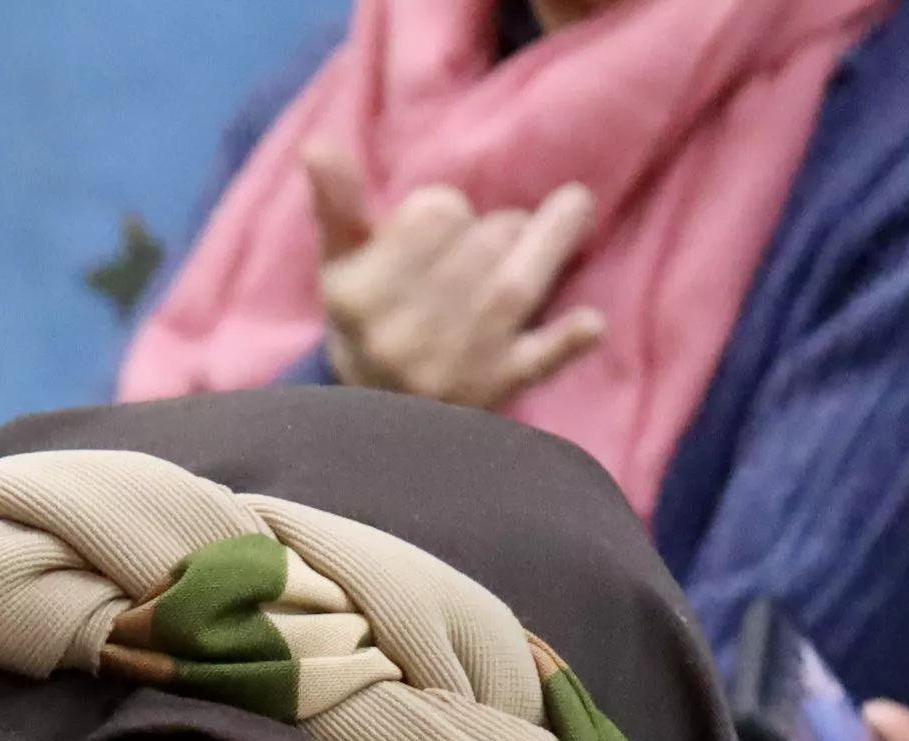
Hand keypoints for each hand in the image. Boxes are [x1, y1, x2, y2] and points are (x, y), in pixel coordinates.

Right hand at [304, 139, 605, 410]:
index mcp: (363, 293)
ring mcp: (454, 363)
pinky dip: (565, 342)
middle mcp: (405, 331)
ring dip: (546, 244)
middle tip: (485, 246)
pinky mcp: (495, 390)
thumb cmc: (364, 323)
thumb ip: (336, 204)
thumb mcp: (340, 266)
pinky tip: (590, 324)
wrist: (371, 426)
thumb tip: (317, 145)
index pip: (434, 212)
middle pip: (484, 240)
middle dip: (495, 231)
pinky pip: (537, 362)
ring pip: (518, 282)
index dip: (444, 212)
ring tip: (552, 227)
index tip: (438, 230)